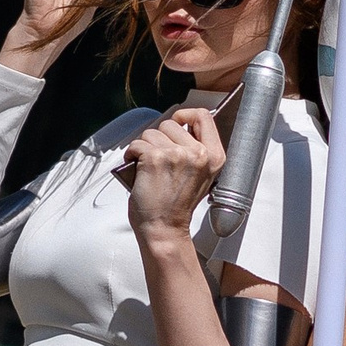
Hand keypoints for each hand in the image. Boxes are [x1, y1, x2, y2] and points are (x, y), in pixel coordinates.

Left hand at [121, 103, 224, 235]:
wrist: (164, 229)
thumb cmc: (177, 205)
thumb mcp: (201, 176)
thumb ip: (196, 150)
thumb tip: (179, 125)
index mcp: (214, 156)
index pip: (203, 116)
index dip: (185, 116)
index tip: (177, 123)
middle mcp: (198, 153)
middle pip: (170, 123)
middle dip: (158, 138)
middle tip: (159, 160)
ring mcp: (177, 155)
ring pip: (150, 133)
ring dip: (144, 147)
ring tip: (149, 168)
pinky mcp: (155, 158)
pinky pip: (136, 144)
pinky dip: (131, 155)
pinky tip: (137, 169)